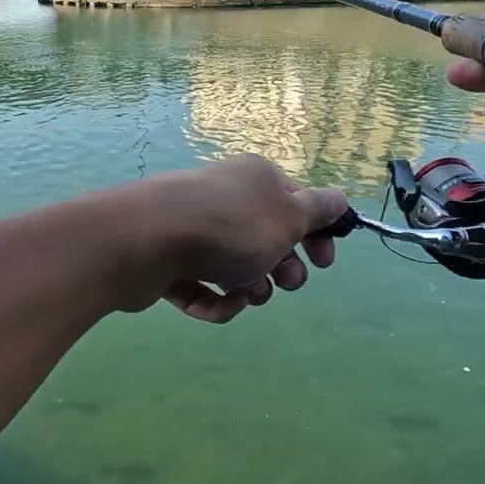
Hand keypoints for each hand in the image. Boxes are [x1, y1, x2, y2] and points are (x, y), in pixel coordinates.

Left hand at [117, 155, 348, 323]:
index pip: (299, 203)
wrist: (145, 242)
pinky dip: (214, 301)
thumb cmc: (228, 228)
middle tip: (284, 281)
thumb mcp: (288, 216)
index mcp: (258, 180)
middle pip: (269, 240)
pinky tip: (212, 302)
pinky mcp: (171, 263)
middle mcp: (227, 200)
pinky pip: (205, 288)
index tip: (323, 262)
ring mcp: (196, 232)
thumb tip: (340, 200)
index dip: (317, 233)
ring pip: (238, 269)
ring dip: (249, 288)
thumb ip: (319, 210)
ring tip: (244, 293)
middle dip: (282, 268)